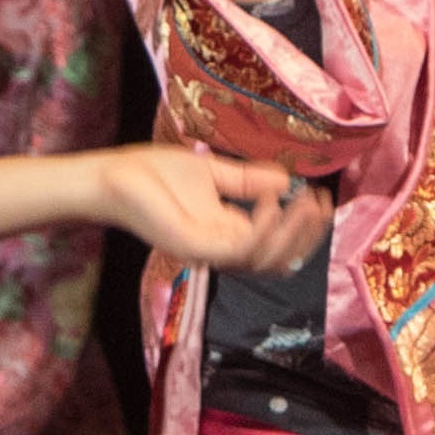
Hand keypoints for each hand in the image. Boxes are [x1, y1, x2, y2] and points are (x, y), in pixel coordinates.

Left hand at [78, 145, 330, 273]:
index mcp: (227, 234)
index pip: (276, 245)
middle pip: (277, 261)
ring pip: (263, 261)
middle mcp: (221, 249)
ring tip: (302, 203)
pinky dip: (262, 229)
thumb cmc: (154, 174)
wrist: (112, 176)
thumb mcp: (213, 172)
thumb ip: (248, 180)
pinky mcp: (194, 248)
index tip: (322, 199)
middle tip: (319, 204)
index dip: (303, 228)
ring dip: (290, 233)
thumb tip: (286, 182)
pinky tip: (272, 204)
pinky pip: (239, 250)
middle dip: (305, 236)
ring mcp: (208, 252)